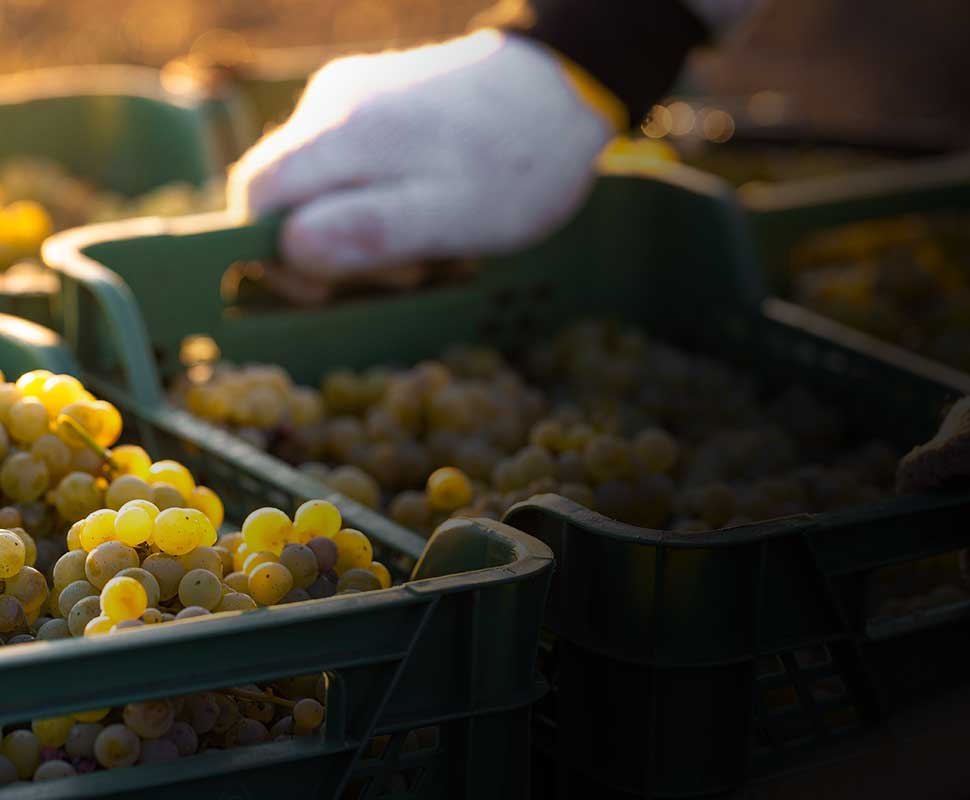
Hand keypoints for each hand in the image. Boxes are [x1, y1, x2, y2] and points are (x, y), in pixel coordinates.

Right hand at [228, 30, 611, 280]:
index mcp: (344, 131)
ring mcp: (350, 94)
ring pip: (314, 181)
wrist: (563, 91)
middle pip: (281, 191)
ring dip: (352, 228)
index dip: (271, 254)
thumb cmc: (518, 164)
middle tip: (399, 274)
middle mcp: (332, 102)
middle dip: (322, 248)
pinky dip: (369, 201)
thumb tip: (292, 250)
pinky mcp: (372, 99)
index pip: (256, 194)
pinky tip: (421, 211)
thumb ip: (372, 230)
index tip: (323, 292)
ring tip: (423, 245)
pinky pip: (343, 164)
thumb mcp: (455, 215)